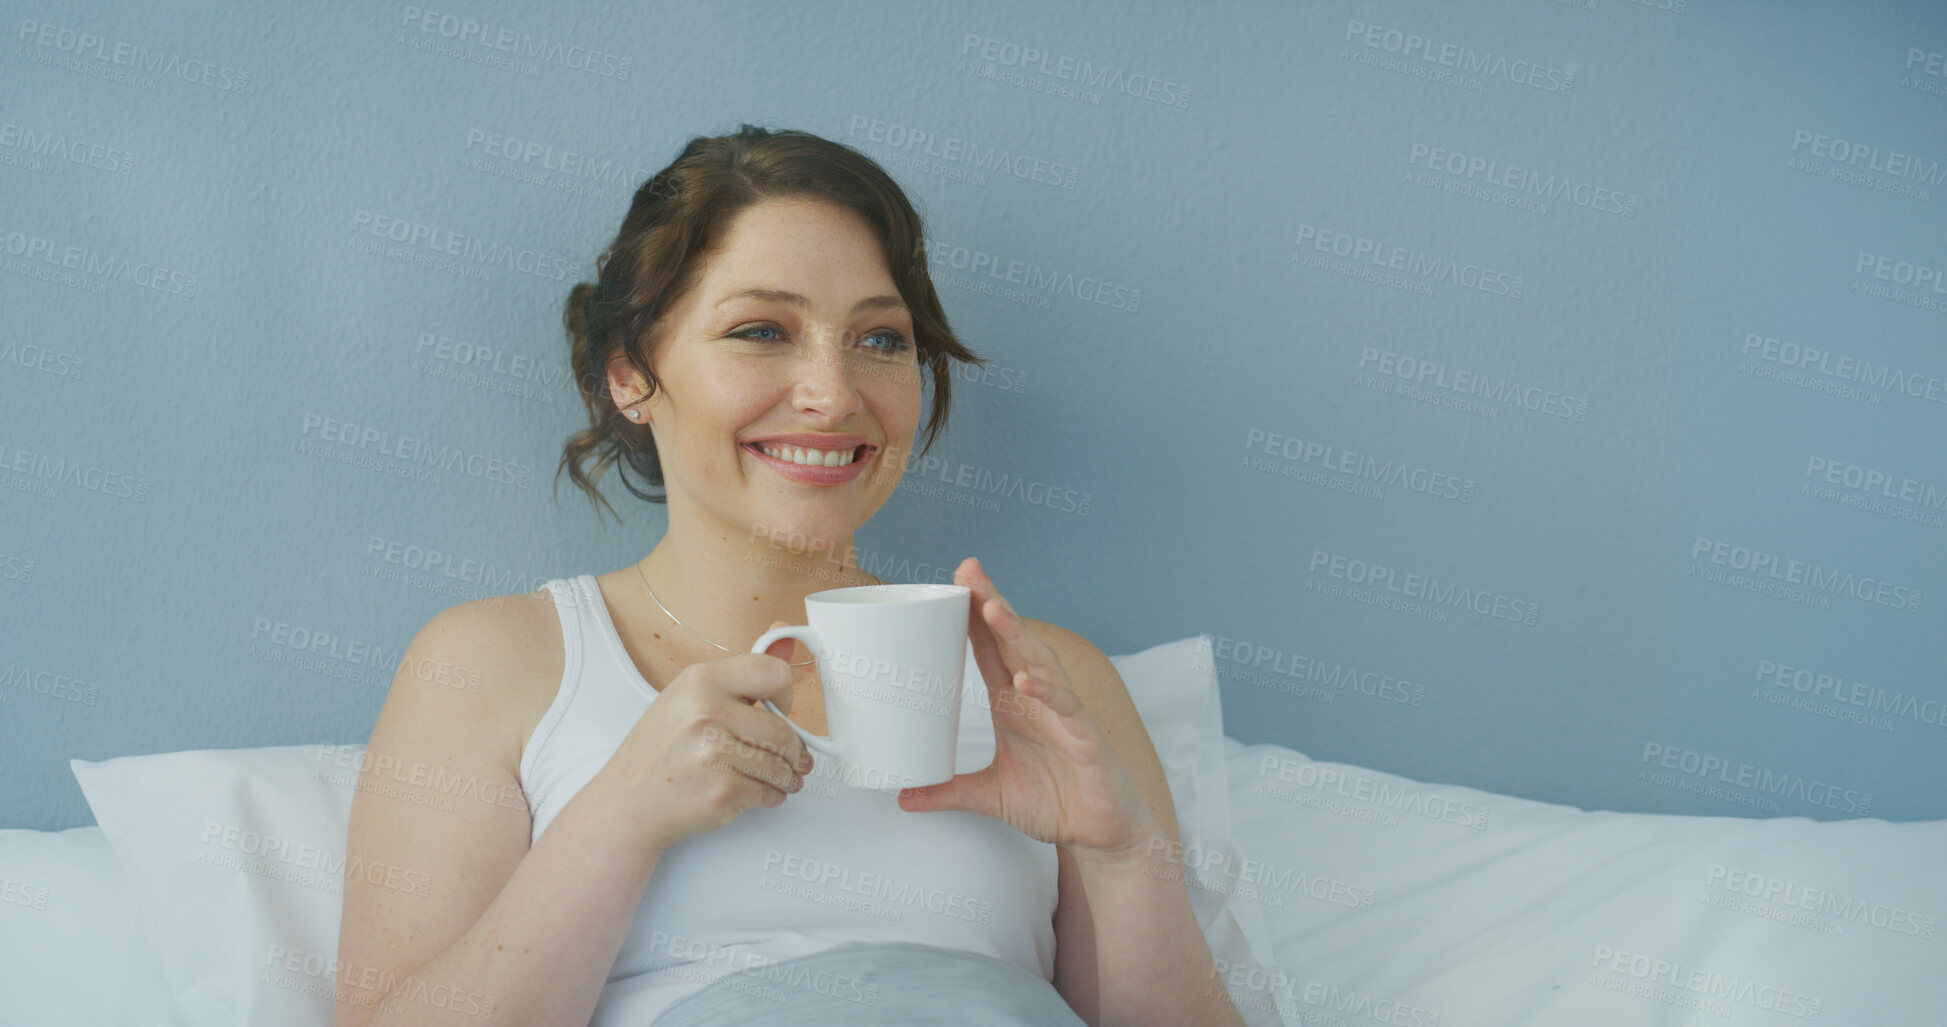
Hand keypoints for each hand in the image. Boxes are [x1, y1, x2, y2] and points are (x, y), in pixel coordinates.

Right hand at [593, 622, 814, 851]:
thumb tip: (786, 633)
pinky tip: (756, 793)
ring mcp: (714, 753)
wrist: (625, 804)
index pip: (774, 672)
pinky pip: (768, 793)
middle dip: (795, 750)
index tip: (782, 709)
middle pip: (783, 730)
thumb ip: (741, 672)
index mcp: (701, 680)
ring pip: (781, 765)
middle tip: (794, 758)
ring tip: (780, 778)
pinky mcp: (722, 792)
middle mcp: (707, 712)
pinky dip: (770, 797)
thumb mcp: (688, 696)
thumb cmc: (658, 751)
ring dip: (787, 777)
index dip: (787, 694)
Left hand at [896, 558, 1149, 858]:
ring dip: (1017, 634)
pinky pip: (1066, 709)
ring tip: (993, 608)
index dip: (973, 616)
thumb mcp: (990, 795)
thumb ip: (948, 791)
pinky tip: (1028, 680)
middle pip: (1014, 641)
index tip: (952, 583)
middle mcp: (1039, 699)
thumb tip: (903, 796)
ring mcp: (1064, 715)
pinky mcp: (1086, 740)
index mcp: (1015, 703)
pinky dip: (1048, 692)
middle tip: (968, 571)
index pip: (990, 649)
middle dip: (992, 604)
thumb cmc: (1056, 803)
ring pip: (1040, 663)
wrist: (1101, 833)